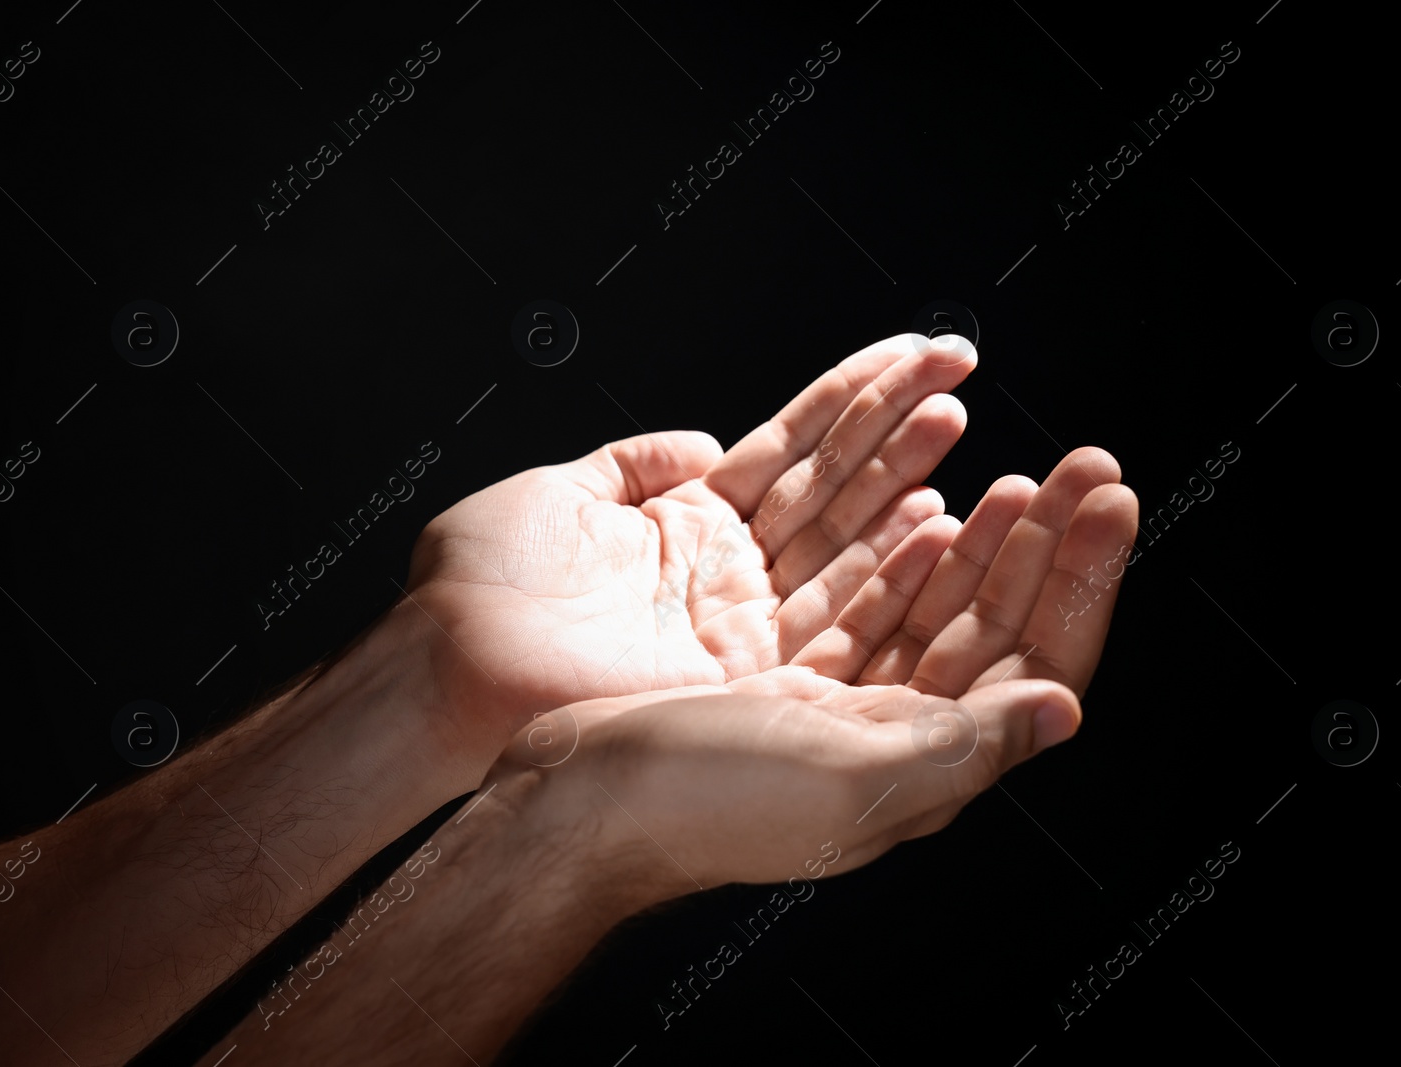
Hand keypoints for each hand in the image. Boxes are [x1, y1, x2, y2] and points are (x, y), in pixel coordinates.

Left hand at [405, 334, 979, 759]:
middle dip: (895, 423)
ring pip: (844, 537)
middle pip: (831, 484)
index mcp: (684, 523)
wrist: (444, 671)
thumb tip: (698, 439)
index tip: (908, 354)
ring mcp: (741, 623)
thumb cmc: (475, 589)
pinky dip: (886, 567)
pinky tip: (934, 520)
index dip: (850, 397)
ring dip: (902, 478)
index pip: (790, 446)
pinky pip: (833, 611)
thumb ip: (634, 463)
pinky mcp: (745, 673)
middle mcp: (724, 573)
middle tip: (956, 368)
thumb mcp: (557, 491)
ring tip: (954, 422)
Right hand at [497, 446, 1137, 897]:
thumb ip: (962, 744)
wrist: (583, 800)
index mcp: (924, 761)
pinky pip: (871, 605)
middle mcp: (895, 733)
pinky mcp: (792, 676)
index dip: (1079, 581)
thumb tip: (1061, 710)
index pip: (1035, 660)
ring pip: (939, 606)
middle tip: (1082, 470)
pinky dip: (906, 558)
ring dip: (985, 541)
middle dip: (1045, 543)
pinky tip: (930, 517)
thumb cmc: (702, 801)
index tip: (1105, 507)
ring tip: (1020, 480)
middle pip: (998, 623)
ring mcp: (845, 703)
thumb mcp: (848, 773)